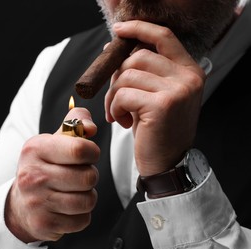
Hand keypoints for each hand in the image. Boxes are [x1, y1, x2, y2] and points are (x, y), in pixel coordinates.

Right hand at [5, 107, 99, 242]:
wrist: (19, 204)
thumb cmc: (43, 167)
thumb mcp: (53, 141)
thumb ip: (75, 123)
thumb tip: (90, 127)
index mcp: (35, 149)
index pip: (79, 149)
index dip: (92, 152)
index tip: (88, 155)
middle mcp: (32, 175)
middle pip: (88, 177)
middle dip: (90, 176)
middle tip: (79, 176)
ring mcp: (36, 202)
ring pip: (88, 201)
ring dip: (88, 197)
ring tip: (75, 192)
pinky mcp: (44, 224)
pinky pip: (83, 220)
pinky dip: (82, 215)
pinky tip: (68, 209)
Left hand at [104, 20, 205, 175]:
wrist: (167, 164)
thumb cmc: (156, 130)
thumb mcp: (154, 95)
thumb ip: (143, 71)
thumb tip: (115, 48)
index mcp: (189, 71)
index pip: (163, 37)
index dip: (139, 29)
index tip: (118, 30)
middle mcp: (188, 77)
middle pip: (137, 57)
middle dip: (117, 76)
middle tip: (115, 99)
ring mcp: (178, 90)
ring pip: (126, 75)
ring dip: (114, 96)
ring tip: (118, 113)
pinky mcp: (162, 105)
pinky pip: (123, 94)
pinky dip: (114, 108)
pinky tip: (122, 122)